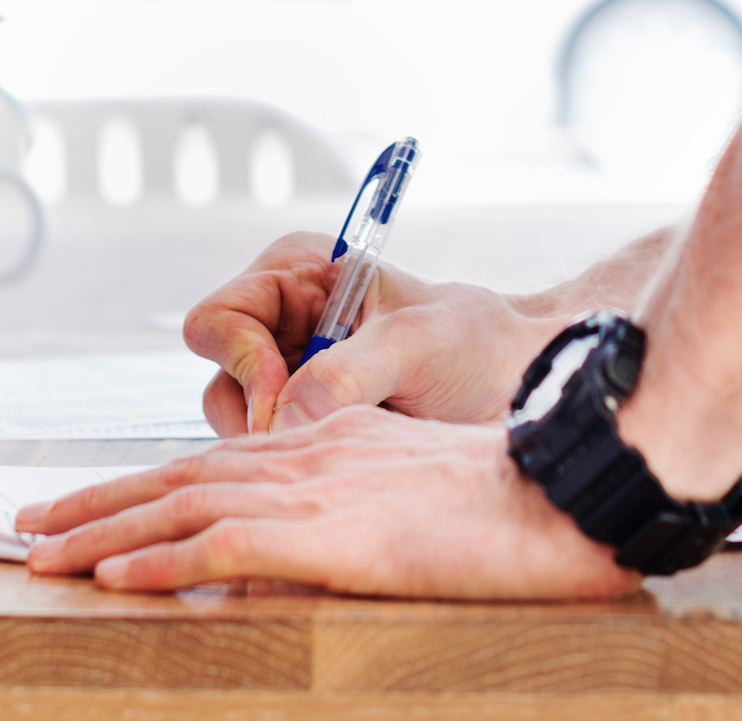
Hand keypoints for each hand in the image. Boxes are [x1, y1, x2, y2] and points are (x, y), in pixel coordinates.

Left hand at [15, 405, 639, 598]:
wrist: (558, 490)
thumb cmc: (509, 492)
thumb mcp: (420, 484)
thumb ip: (357, 501)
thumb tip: (312, 540)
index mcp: (328, 439)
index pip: (214, 459)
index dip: (145, 480)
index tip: (95, 502)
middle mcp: (305, 453)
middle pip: (178, 475)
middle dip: (98, 500)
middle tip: (32, 522)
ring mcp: (311, 491)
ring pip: (180, 505)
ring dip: (102, 531)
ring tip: (41, 552)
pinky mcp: (325, 532)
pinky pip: (218, 544)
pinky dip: (157, 560)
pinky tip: (111, 577)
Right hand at [184, 232, 567, 434]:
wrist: (523, 386)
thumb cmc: (478, 343)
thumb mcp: (417, 344)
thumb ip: (349, 372)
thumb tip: (285, 416)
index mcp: (296, 275)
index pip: (219, 319)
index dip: (243, 362)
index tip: (286, 400)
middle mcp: (281, 325)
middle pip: (221, 379)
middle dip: (260, 416)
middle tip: (318, 438)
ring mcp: (290, 379)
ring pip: (240, 426)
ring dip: (284, 445)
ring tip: (352, 444)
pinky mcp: (307, 425)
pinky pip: (272, 455)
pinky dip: (300, 466)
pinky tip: (348, 463)